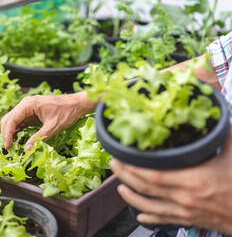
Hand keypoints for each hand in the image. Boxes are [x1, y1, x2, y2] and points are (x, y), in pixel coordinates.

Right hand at [1, 91, 97, 149]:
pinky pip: (21, 121)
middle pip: (8, 119)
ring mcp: (28, 107)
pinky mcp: (32, 112)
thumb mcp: (53, 127)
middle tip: (9, 148)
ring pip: (13, 120)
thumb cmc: (67, 112)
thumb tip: (27, 149)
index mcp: (29, 104)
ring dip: (11, 132)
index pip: (11, 120)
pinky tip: (19, 139)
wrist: (77, 104)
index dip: (7, 134)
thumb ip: (39, 138)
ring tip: (13, 145)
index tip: (8, 146)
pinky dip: (18, 130)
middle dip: (6, 134)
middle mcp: (26, 104)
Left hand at [110, 125, 231, 234]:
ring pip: (149, 207)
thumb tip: (214, 113)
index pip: (153, 175)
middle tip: (114, 166)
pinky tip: (140, 215)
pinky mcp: (190, 220)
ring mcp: (185, 212)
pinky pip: (163, 220)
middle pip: (145, 188)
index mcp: (194, 180)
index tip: (120, 157)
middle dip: (125, 177)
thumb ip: (225, 133)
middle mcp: (184, 198)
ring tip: (119, 187)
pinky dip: (149, 217)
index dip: (132, 168)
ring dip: (131, 198)